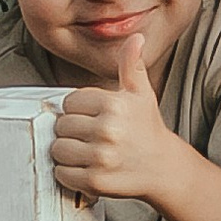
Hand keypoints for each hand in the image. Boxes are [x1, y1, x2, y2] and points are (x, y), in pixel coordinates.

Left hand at [46, 37, 184, 209]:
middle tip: (90, 136)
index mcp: (114, 105)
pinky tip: (86, 168)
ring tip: (86, 152)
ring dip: (67, 153)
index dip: (78, 110)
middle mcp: (107, 130)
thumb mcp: (141, 93)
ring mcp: (100, 157)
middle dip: (71, 131)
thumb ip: (132, 64)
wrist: (163, 168)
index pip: (69, 102)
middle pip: (61, 126)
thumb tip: (136, 38)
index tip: (92, 117)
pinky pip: (61, 173)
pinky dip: (68, 173)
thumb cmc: (147, 129)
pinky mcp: (95, 181)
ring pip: (58, 150)